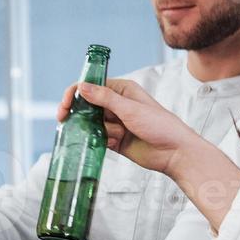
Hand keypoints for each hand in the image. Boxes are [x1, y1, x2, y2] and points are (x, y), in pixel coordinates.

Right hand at [62, 79, 202, 174]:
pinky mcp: (114, 140)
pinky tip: (113, 143)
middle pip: (87, 106)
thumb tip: (81, 87)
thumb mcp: (130, 109)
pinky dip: (99, 141)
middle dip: (80, 114)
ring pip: (91, 123)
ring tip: (115, 135)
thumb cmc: (159, 125)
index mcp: (122, 90)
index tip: (65, 105)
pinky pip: (97, 138)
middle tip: (64, 120)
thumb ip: (104, 98)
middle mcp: (117, 105)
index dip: (75, 93)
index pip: (91, 86)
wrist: (174, 152)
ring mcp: (115, 123)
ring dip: (97, 130)